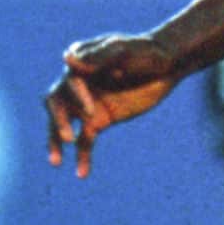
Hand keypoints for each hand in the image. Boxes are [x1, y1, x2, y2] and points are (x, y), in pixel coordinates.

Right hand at [44, 34, 180, 177]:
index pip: (68, 81)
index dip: (76, 95)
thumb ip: (97, 57)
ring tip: (56, 161)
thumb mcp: (124, 51)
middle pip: (57, 102)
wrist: (167, 65)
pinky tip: (81, 173)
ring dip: (57, 141)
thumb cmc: (145, 52)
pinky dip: (82, 156)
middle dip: (58, 120)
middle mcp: (78, 83)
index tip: (92, 108)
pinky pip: (84, 141)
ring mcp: (87, 103)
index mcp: (81, 62)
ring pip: (65, 124)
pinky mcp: (98, 120)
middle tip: (68, 136)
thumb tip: (66, 58)